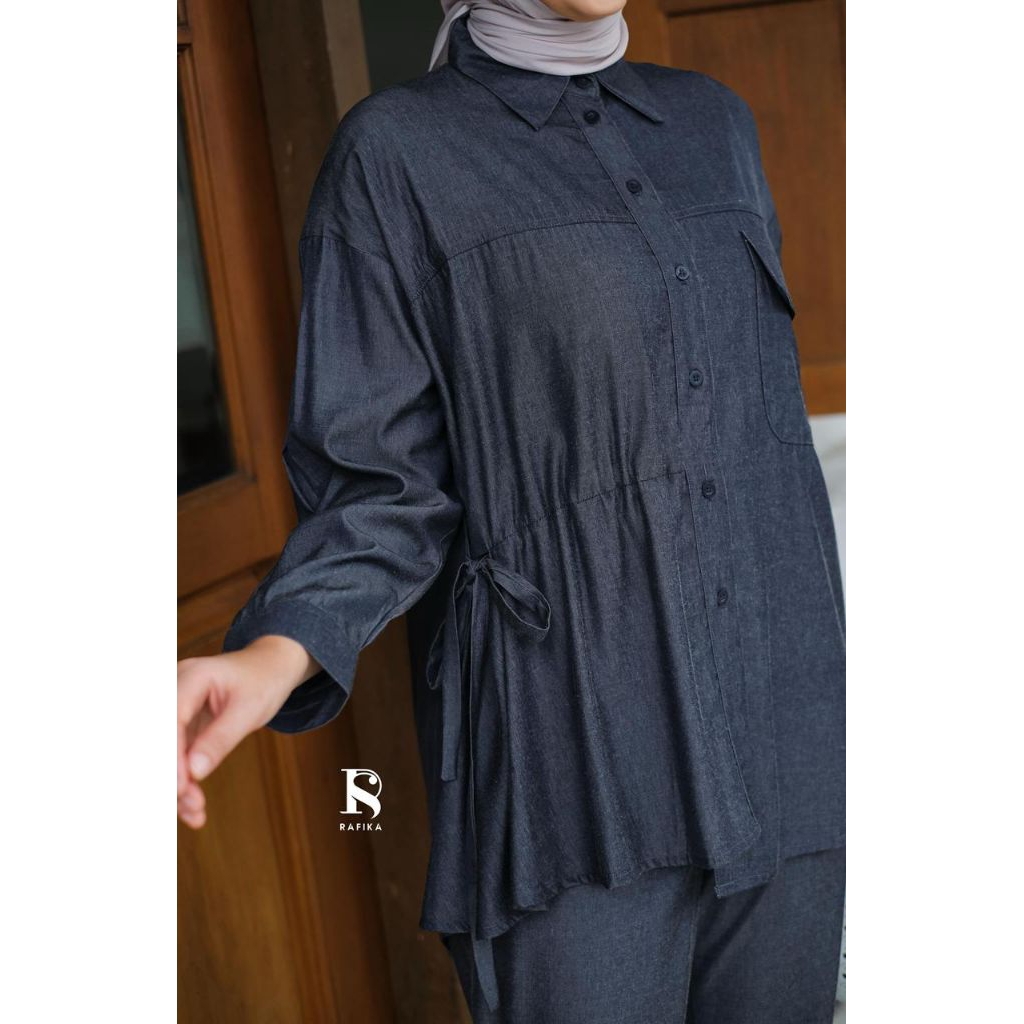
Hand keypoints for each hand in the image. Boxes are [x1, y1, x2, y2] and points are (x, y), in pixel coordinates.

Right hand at [177, 635, 319, 828]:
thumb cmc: (263, 681)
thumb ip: (221, 739)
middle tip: (190, 804)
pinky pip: (175, 758)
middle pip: (158, 738)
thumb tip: (193, 772)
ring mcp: (175, 710)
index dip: (171, 756)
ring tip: (196, 812)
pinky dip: (182, 783)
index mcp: (191, 676)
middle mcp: (175, 691)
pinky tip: (193, 810)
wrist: (270, 668)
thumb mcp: (250, 710)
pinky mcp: (181, 728)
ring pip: (163, 753)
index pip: (170, 718)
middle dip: (169, 774)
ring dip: (174, 785)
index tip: (180, 788)